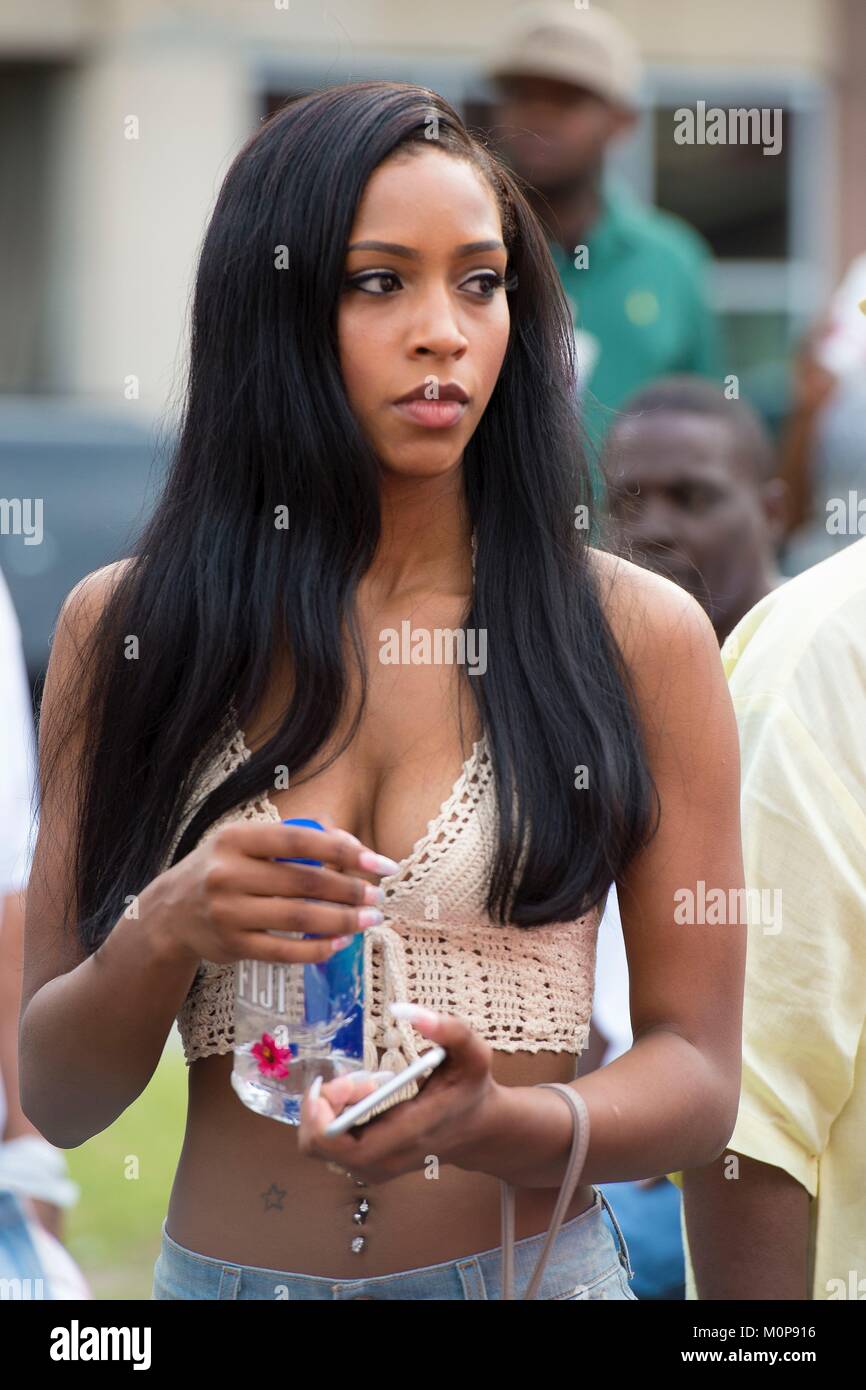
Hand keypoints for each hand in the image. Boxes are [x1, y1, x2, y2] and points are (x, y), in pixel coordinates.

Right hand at [144, 817, 398, 967]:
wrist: (170, 913)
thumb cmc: (222, 869)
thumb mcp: (246, 842)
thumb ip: (296, 838)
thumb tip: (353, 846)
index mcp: (235, 839)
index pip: (299, 840)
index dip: (343, 850)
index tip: (378, 863)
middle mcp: (228, 874)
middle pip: (304, 882)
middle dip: (350, 890)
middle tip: (378, 896)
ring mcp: (228, 912)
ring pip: (299, 919)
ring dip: (342, 920)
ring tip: (370, 919)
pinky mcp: (233, 946)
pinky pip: (284, 952)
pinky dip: (317, 950)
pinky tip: (341, 943)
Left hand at [297, 1006, 502, 1185]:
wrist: (479, 1130)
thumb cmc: (471, 1089)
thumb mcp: (473, 1052)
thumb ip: (448, 1027)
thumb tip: (401, 1009)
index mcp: (409, 1134)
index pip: (348, 1147)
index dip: (321, 1119)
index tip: (326, 1085)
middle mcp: (388, 1159)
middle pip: (320, 1147)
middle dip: (322, 1106)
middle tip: (350, 1079)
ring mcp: (377, 1166)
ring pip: (322, 1147)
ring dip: (330, 1109)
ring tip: (364, 1085)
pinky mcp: (371, 1164)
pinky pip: (332, 1146)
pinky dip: (335, 1118)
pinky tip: (364, 1096)